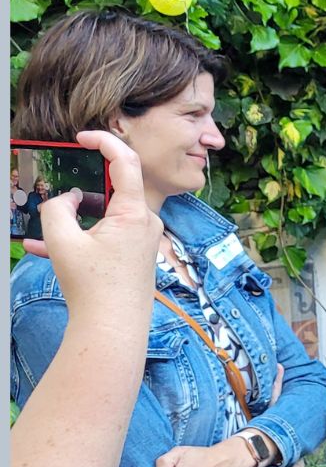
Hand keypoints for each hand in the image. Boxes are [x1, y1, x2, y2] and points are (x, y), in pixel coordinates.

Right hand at [23, 131, 161, 310]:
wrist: (113, 329)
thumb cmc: (93, 287)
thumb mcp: (64, 242)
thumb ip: (57, 210)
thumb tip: (63, 198)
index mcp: (134, 212)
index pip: (126, 162)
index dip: (105, 142)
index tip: (83, 137)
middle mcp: (144, 222)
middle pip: (113, 190)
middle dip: (82, 187)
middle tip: (59, 184)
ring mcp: (141, 239)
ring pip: (103, 216)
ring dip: (72, 219)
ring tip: (41, 230)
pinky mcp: (134, 255)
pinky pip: (104, 237)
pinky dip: (78, 238)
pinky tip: (40, 248)